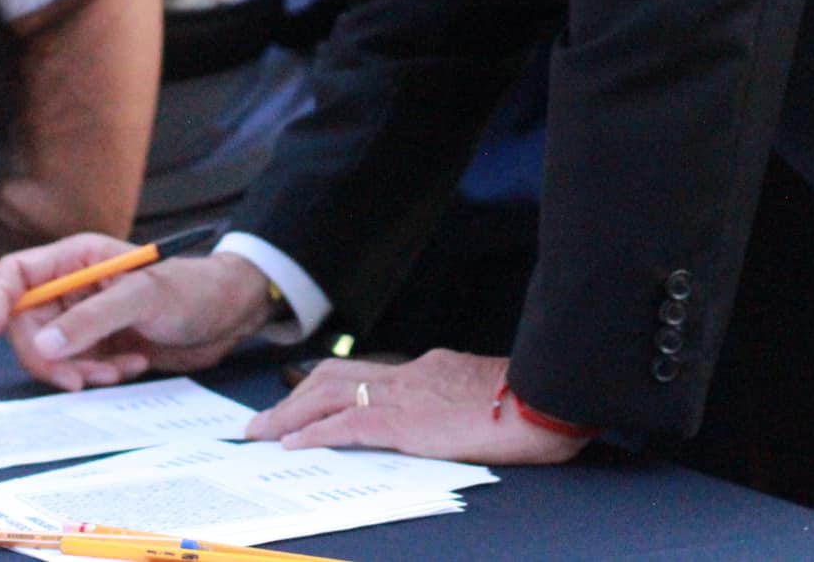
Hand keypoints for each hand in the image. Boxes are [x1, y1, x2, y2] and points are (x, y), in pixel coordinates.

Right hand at [0, 234, 273, 391]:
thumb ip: (92, 321)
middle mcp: (72, 287)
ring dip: (78, 369)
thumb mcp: (142, 299)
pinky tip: (132, 364)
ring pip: (49, 352)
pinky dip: (98, 374)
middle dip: (47, 355)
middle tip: (78, 379)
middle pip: (26, 324)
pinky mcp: (98, 345)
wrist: (228, 316)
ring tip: (118, 368)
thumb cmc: (191, 290)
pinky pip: (76, 367)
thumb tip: (43, 345)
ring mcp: (83, 318)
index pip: (15, 274)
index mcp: (75, 258)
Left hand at [245, 350, 591, 465]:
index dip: (326, 387)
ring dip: (290, 414)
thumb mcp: (489, 400)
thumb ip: (461, 405)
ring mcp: (408, 395)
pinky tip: (293, 444)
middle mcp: (411, 374)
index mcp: (430, 370)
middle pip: (334, 376)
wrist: (553, 401)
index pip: (365, 374)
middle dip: (294, 398)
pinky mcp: (409, 422)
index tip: (303, 404)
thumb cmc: (537, 403)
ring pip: (329, 394)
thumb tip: (451, 421)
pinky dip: (314, 432)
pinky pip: (348, 424)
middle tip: (262, 421)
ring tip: (261, 433)